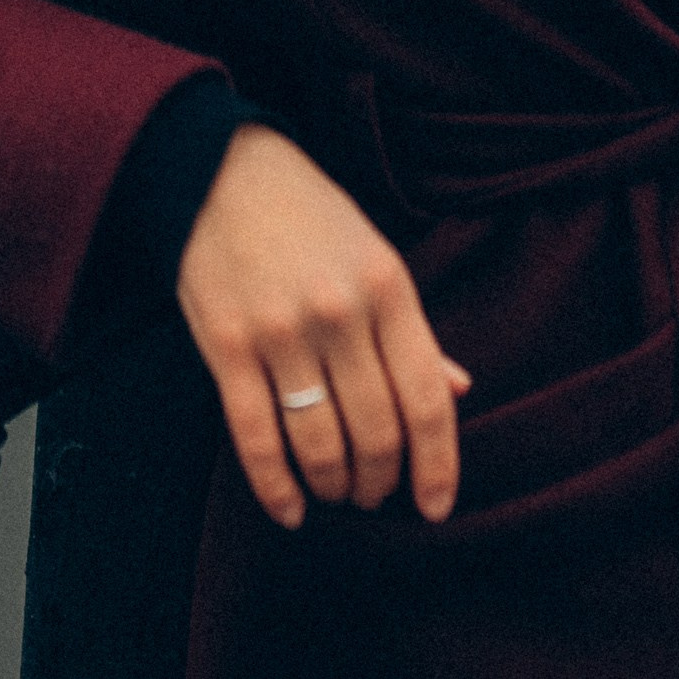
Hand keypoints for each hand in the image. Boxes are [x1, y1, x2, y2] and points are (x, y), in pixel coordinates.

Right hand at [175, 123, 469, 529]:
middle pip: (377, 432)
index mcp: (388, 287)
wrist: (220, 169)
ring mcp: (281, 330)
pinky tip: (290, 509)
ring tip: (337, 491)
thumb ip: (413, 329)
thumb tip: (459, 392)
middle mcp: (340, 312)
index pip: (427, 400)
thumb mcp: (374, 256)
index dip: (439, 466)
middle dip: (381, 480)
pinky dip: (276, 487)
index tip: (437, 508)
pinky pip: (256, 437)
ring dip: (334, 485)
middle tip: (376, 493)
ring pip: (320, 444)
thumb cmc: (309, 216)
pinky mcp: (227, 344)